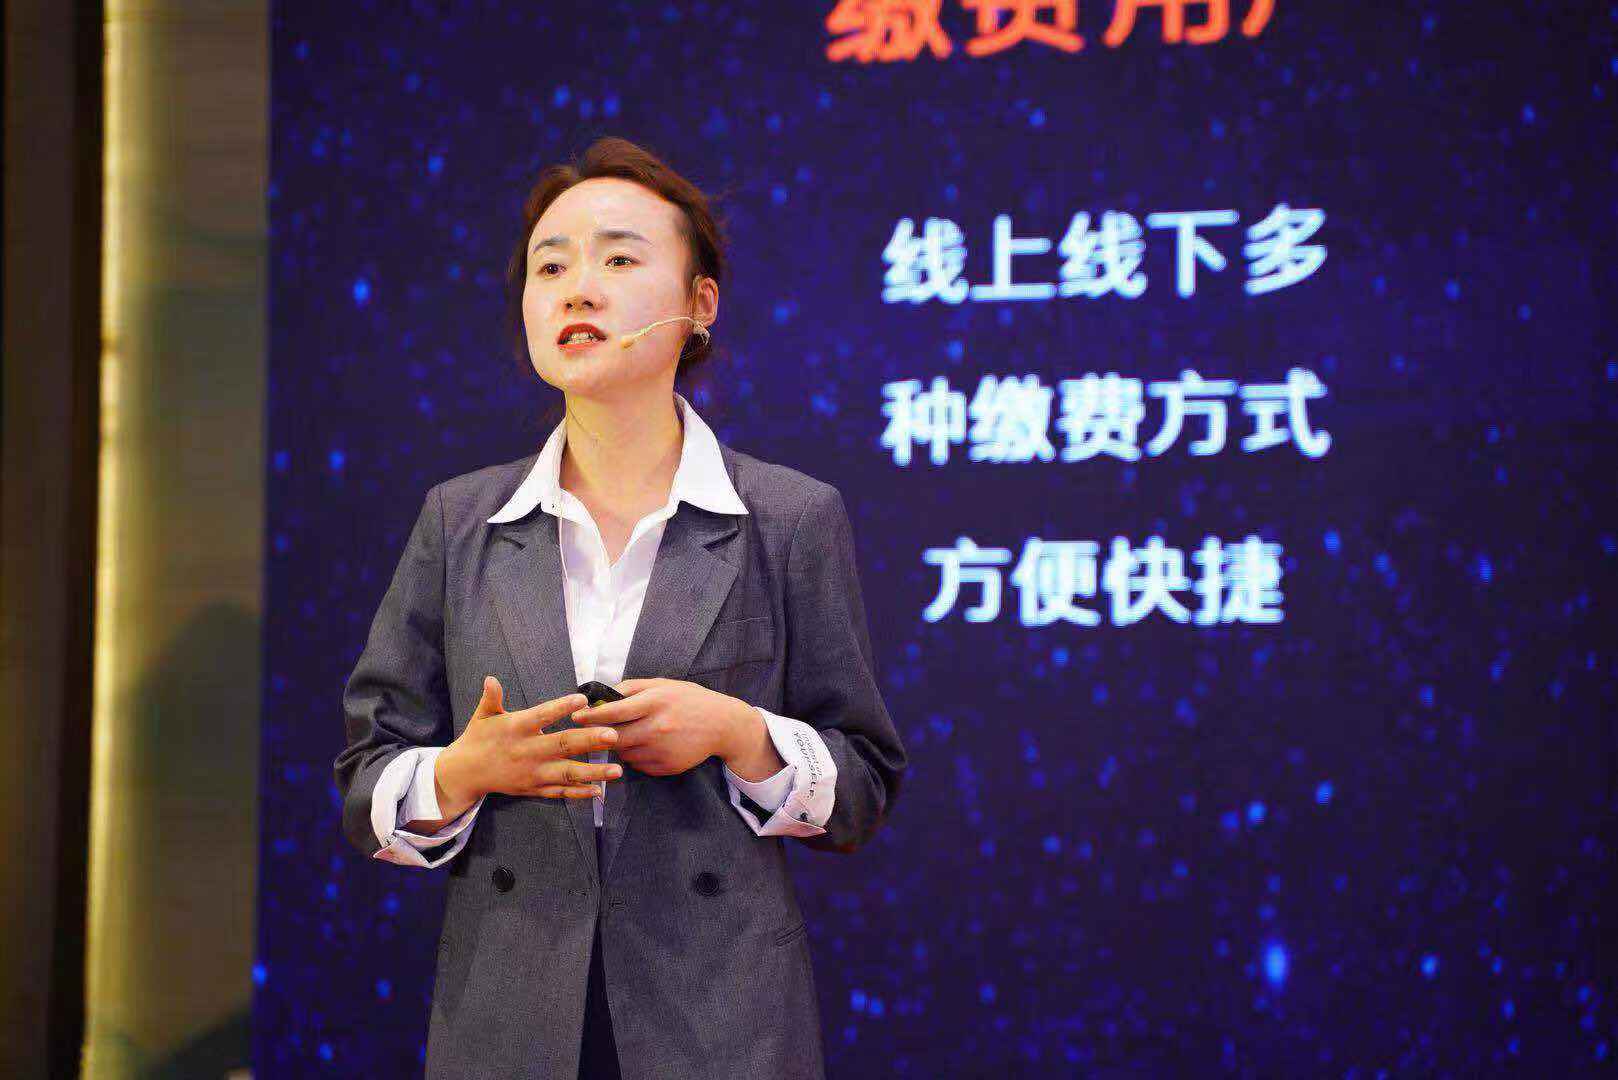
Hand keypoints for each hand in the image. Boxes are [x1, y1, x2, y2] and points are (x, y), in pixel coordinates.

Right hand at [438, 676, 622, 803]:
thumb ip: (491, 698)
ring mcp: (532, 773)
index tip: (583, 700)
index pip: (542, 715)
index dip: (562, 708)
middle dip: (590, 741)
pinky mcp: (534, 788)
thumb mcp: (482, 716)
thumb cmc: (477, 739)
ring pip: (567, 773)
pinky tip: (600, 790)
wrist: (464, 774)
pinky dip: (579, 792)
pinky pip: (560, 792)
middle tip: (614, 735)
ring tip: (617, 769)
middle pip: (562, 745)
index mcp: (515, 728)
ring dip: (593, 772)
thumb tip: (491, 678)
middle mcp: (527, 751)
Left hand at [577, 678, 753, 776]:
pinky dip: (636, 757)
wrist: (723, 725)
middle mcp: (658, 727)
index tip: (575, 716)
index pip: (615, 710)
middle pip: (615, 737)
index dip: (591, 715)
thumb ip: (632, 687)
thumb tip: (602, 695)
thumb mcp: (663, 685)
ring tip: (630, 735)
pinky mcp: (667, 767)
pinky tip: (647, 746)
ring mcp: (663, 749)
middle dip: (600, 736)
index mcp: (655, 702)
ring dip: (620, 746)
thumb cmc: (690, 700)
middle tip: (594, 732)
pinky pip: (639, 765)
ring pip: (625, 754)